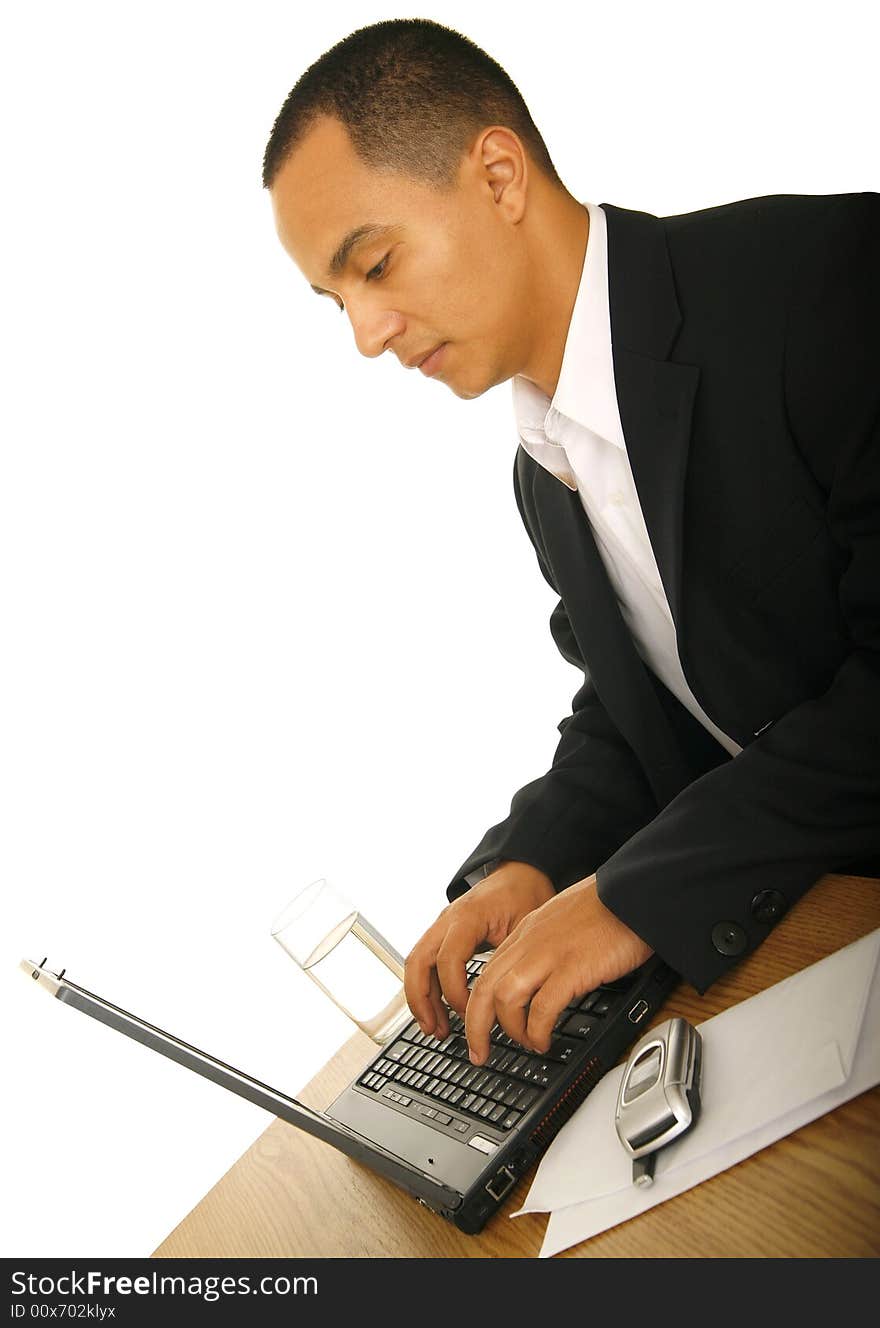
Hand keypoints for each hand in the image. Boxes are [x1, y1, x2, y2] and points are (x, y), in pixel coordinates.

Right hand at [404, 861, 555, 1038]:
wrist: (521, 874)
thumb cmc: (525, 896)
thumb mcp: (526, 927)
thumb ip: (511, 960)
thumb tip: (510, 1002)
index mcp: (467, 916)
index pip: (448, 960)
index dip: (456, 993)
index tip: (473, 1016)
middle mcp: (447, 920)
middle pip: (418, 962)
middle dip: (422, 1000)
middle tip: (436, 1031)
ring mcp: (442, 926)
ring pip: (416, 963)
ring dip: (421, 998)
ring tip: (435, 1029)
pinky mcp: (444, 934)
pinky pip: (426, 962)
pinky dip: (428, 988)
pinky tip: (439, 1011)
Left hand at [464, 873, 652, 1063]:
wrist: (632, 891)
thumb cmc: (606, 907)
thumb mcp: (561, 921)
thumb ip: (544, 945)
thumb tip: (538, 977)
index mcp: (526, 932)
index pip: (486, 972)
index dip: (475, 1005)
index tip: (476, 1027)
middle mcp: (529, 942)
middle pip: (485, 988)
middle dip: (475, 1027)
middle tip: (479, 1053)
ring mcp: (549, 954)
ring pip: (505, 998)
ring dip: (511, 1030)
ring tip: (526, 1044)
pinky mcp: (573, 967)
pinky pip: (543, 1007)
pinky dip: (538, 1030)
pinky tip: (545, 1040)